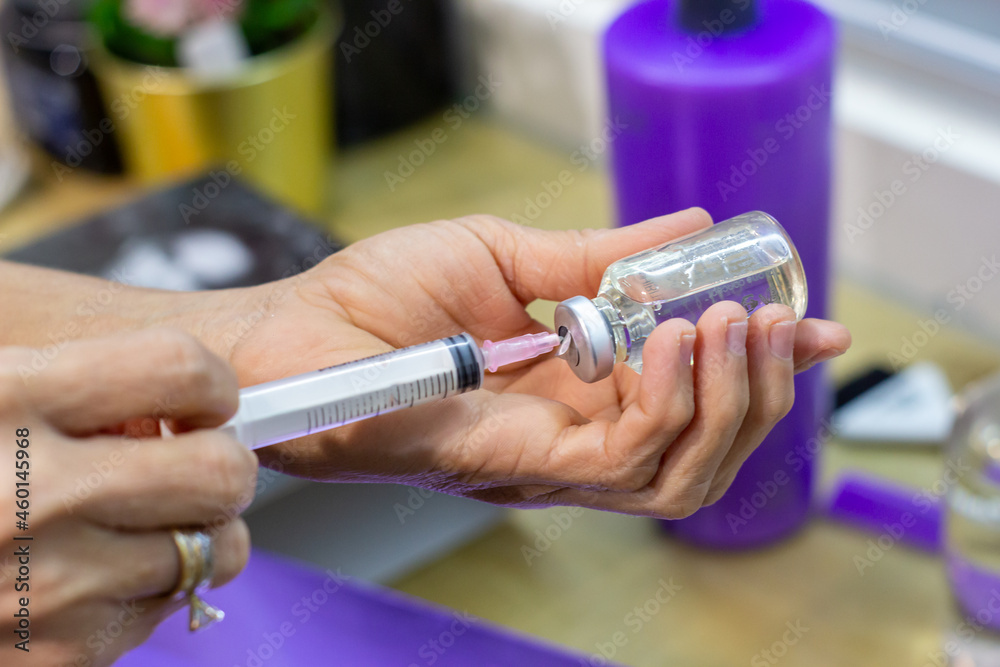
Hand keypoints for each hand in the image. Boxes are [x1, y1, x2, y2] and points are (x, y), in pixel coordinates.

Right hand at [0, 330, 256, 666]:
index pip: (181, 368)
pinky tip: (89, 577)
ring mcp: (44, 587)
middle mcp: (29, 495)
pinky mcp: (53, 660)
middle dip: (219, 465)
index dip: (206, 382)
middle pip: (220, 471)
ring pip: (211, 551)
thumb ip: (63, 380)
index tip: (198, 398)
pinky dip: (143, 593)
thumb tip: (176, 386)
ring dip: (193, 535)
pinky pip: (159, 613)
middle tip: (190, 465)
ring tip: (134, 523)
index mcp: (4, 400)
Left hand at [197, 209, 849, 517]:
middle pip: (700, 451)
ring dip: (724, 400)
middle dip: (756, 392)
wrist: (296, 333)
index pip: (690, 400)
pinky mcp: (518, 468)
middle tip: (772, 322)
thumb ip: (600, 257)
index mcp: (574, 390)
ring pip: (678, 470)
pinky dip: (666, 407)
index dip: (761, 372)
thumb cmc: (379, 300)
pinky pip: (621, 461)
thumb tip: (689, 229)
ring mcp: (548, 462)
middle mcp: (571, 437)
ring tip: (730, 327)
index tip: (815, 327)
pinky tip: (674, 346)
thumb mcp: (507, 255)